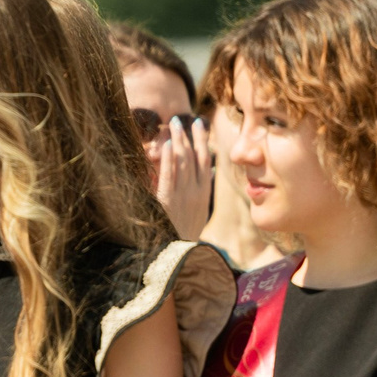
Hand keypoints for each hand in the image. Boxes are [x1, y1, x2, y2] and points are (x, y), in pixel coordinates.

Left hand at [155, 117, 213, 241]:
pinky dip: (169, 159)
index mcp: (204, 193)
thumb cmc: (185, 236)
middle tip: (182, 119)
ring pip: (182, 162)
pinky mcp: (168, 201)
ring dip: (178, 141)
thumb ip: (201, 192)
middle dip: (189, 136)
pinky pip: (169, 176)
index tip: (199, 125)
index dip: (202, 141)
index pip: (204, 161)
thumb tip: (208, 173)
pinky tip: (168, 144)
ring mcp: (183, 196)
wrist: (180, 257)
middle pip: (194, 157)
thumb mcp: (198, 213)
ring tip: (173, 124)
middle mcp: (196, 192)